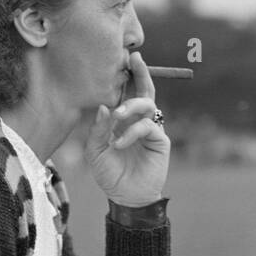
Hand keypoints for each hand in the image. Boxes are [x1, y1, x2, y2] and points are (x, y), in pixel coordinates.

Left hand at [84, 51, 169, 206]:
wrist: (125, 198)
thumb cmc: (110, 175)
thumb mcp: (95, 151)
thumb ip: (98, 129)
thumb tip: (104, 107)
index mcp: (123, 121)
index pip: (127, 93)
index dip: (126, 76)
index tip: (123, 58)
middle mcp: (139, 121)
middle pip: (145, 90)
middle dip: (141, 73)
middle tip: (134, 59)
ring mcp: (151, 130)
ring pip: (148, 104)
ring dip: (131, 105)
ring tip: (116, 115)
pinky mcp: (160, 142)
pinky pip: (148, 127)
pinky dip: (132, 132)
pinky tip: (119, 143)